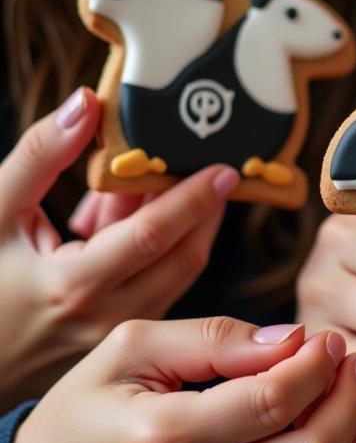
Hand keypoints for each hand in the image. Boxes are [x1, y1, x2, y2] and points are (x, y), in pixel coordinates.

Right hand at [0, 88, 236, 409]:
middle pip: (182, 257)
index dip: (194, 198)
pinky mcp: (114, 340)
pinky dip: (161, 251)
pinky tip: (137, 216)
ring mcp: (112, 335)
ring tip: (173, 184)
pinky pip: (157, 288)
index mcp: (73, 286)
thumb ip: (41, 155)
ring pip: (175, 275)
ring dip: (185, 229)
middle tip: (221, 168)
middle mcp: (103, 317)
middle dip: (206, 210)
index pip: (154, 235)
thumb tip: (88, 102)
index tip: (227, 168)